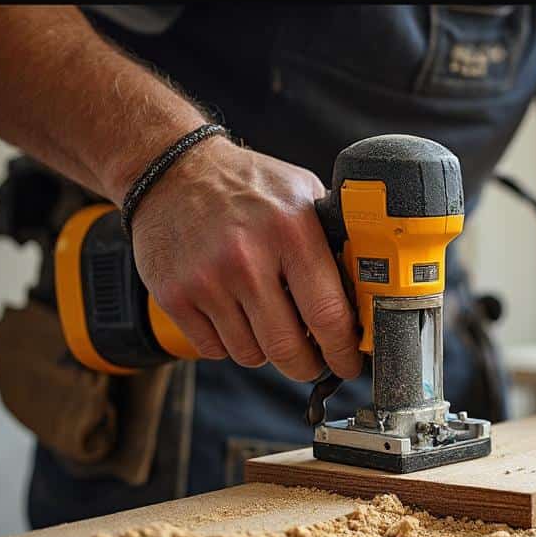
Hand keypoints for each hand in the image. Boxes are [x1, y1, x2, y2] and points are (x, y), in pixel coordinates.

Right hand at [129, 138, 361, 382]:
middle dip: (307, 365)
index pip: (328, 314)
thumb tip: (363, 295)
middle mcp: (247, 257)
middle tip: (313, 362)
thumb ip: (330, 240)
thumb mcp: (301, 194)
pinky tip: (233, 314)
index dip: (343, 350)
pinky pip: (214, 350)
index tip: (348, 362)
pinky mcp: (174, 296)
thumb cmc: (245, 186)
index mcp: (291, 230)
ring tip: (267, 322)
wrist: (172, 171)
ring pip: (251, 354)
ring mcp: (207, 279)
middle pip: (287, 348)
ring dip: (265, 350)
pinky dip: (228, 343)